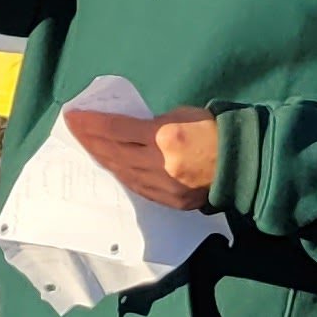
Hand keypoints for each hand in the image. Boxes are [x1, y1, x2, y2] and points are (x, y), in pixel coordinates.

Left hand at [63, 103, 220, 210]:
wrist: (243, 163)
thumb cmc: (212, 130)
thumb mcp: (179, 115)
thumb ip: (151, 125)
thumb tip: (126, 132)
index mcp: (162, 138)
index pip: (116, 130)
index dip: (91, 124)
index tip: (73, 116)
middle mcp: (158, 165)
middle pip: (113, 153)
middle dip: (90, 141)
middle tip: (74, 129)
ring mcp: (163, 187)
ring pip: (122, 173)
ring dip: (102, 159)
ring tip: (87, 146)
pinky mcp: (170, 201)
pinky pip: (137, 187)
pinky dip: (121, 175)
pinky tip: (110, 166)